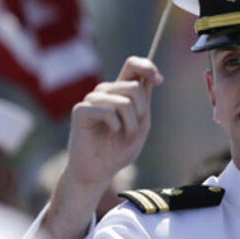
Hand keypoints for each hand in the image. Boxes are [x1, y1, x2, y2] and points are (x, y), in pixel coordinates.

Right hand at [41, 57, 163, 238]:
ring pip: (123, 101)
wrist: (98, 172)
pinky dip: (116, 126)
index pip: (132, 66)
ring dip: (130, 124)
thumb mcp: (140, 126)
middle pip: (134, 87)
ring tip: (123, 136)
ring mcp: (92, 100)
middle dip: (141, 111)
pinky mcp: (80, 110)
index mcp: (120, 92)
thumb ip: (144, 103)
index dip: (147, 67)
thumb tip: (148, 79)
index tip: (159, 80)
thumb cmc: (118, 151)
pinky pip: (108, 111)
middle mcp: (105, 92)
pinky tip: (109, 134)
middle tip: (134, 130)